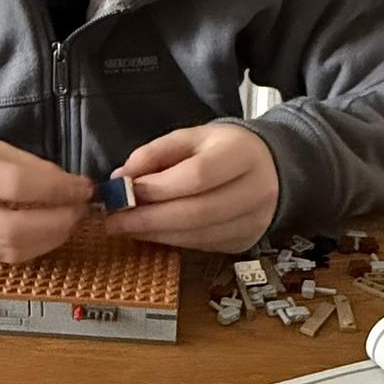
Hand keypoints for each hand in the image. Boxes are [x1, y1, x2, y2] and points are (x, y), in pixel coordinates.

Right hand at [0, 126, 93, 262]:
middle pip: (10, 229)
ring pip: (6, 252)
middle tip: (79, 210)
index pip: (13, 184)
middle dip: (56, 223)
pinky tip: (44, 234)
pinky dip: (28, 249)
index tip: (82, 187)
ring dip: (47, 241)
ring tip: (68, 222)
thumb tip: (65, 185)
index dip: (55, 188)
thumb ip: (21, 163)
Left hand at [105, 124, 278, 251]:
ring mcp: (254, 221)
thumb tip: (121, 178)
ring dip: (156, 234)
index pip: (198, 175)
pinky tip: (150, 233)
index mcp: (241, 154)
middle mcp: (256, 190)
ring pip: (199, 235)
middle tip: (114, 221)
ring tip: (125, 227)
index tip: (125, 191)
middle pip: (198, 212)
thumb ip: (155, 153)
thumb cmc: (221, 149)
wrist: (269, 168)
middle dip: (150, 219)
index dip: (159, 187)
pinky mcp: (246, 242)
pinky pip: (202, 246)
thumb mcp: (190, 138)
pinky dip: (172, 242)